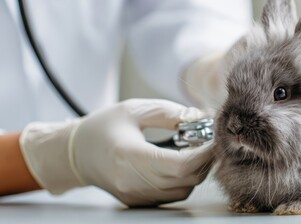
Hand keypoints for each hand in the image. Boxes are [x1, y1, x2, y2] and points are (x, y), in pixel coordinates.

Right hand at [20, 99, 213, 205]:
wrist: (75, 153)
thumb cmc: (103, 127)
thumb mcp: (135, 110)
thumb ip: (170, 113)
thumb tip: (202, 118)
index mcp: (129, 156)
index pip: (180, 165)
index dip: (205, 154)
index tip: (216, 138)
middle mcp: (132, 182)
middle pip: (186, 179)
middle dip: (206, 160)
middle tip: (211, 141)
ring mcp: (135, 195)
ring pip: (183, 190)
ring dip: (197, 170)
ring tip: (197, 149)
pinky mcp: (138, 201)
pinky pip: (173, 194)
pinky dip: (185, 179)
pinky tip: (183, 161)